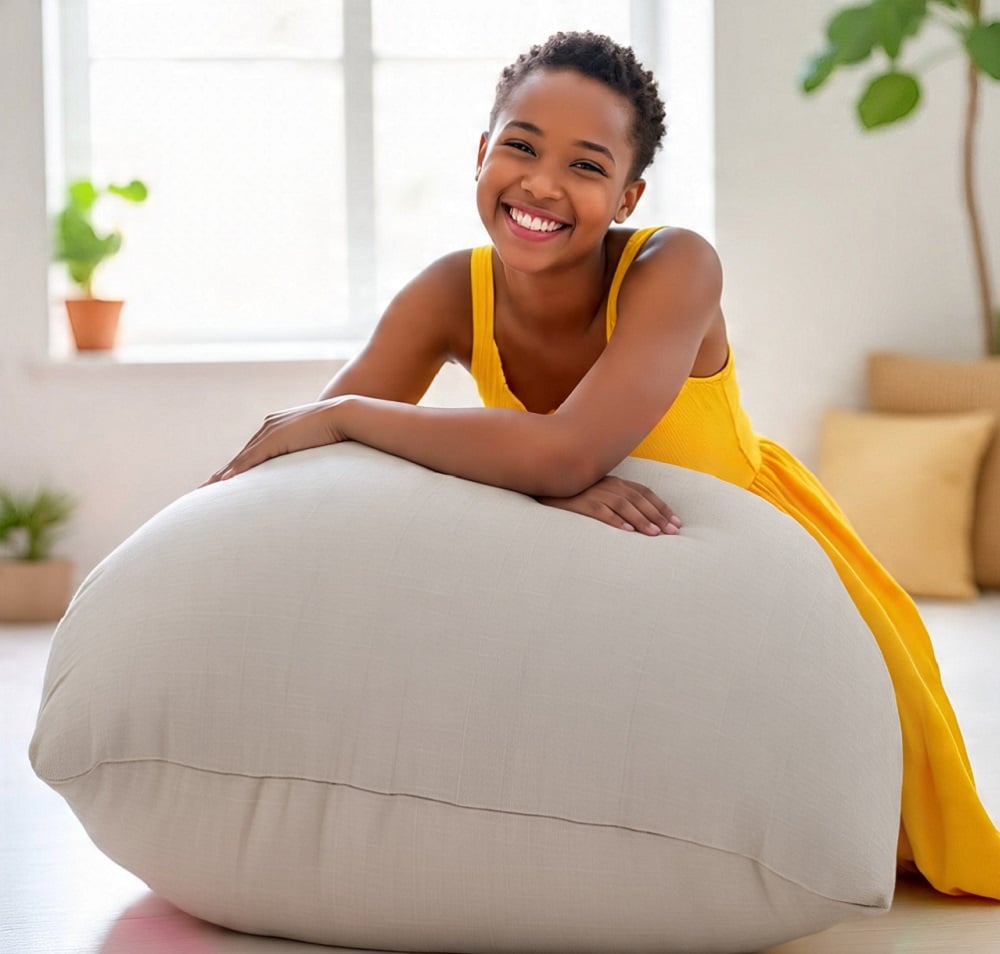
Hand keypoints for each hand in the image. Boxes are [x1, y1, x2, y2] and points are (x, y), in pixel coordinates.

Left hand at [201, 397, 350, 485]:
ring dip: (222, 477)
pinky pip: (250, 459)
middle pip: (240, 456)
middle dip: (222, 475)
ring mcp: (269, 432)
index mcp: (277, 427)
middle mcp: (268, 427)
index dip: (237, 468)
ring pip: (240, 459)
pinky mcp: (274, 439)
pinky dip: (236, 471)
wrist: (345, 415)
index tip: (224, 482)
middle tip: (204, 490)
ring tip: (205, 492)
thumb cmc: (339, 430)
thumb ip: (308, 452)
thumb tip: (314, 469)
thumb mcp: (317, 444)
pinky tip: (222, 483)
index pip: (252, 453)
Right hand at [537, 475, 681, 534]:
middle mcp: (608, 485)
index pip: (645, 493)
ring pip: (623, 505)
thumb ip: (616, 500)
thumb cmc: (574, 494)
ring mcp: (594, 492)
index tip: (676, 522)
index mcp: (615, 482)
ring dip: (641, 519)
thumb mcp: (598, 492)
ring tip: (654, 534)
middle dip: (658, 516)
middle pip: (638, 499)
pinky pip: (600, 511)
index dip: (662, 507)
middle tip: (672, 532)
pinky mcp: (580, 502)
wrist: (545, 484)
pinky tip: (626, 531)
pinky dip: (614, 520)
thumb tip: (639, 520)